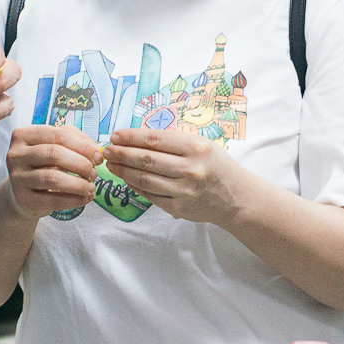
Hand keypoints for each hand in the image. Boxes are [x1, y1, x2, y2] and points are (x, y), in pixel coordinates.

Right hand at [4, 124, 100, 217]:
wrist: (24, 194)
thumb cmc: (43, 166)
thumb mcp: (55, 147)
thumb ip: (75, 141)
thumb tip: (96, 150)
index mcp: (23, 135)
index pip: (59, 134)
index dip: (83, 145)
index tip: (98, 156)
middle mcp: (15, 155)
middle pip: (54, 154)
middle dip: (81, 164)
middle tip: (94, 173)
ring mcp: (16, 178)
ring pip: (53, 178)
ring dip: (78, 183)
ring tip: (91, 186)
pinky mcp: (22, 199)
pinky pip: (52, 200)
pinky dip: (74, 200)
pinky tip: (85, 198)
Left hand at [104, 126, 252, 224]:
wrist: (237, 198)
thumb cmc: (217, 166)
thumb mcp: (203, 145)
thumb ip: (174, 142)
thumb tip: (137, 139)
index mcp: (197, 148)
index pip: (155, 139)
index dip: (131, 137)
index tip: (115, 135)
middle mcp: (191, 169)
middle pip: (146, 159)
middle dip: (121, 153)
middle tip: (106, 150)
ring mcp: (184, 191)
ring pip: (144, 179)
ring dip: (123, 171)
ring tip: (111, 164)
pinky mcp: (179, 208)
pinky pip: (150, 195)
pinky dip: (135, 186)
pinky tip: (126, 179)